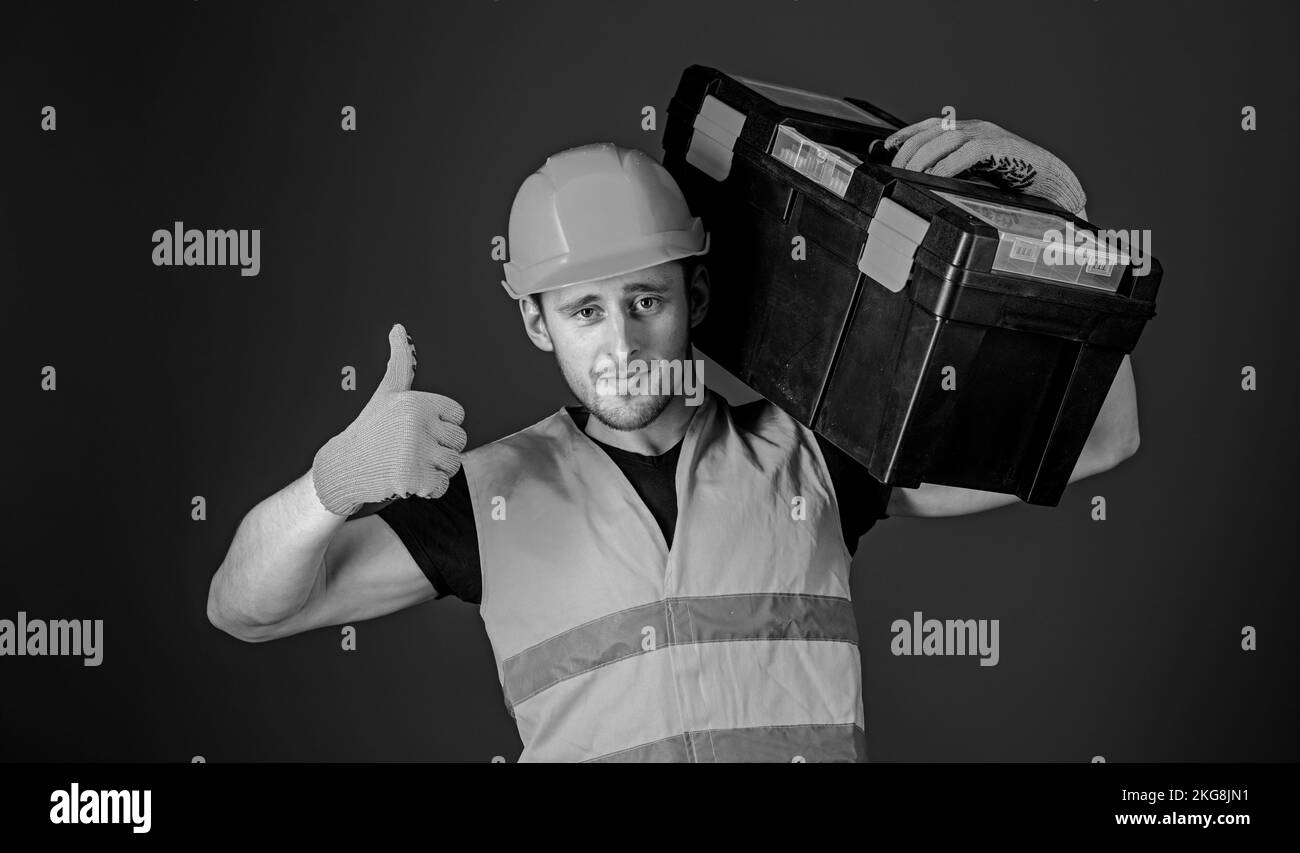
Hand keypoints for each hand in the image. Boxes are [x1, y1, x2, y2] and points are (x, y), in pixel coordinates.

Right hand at [311, 323, 467, 515]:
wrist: (342, 466)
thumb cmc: (370, 428)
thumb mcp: (386, 392)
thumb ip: (400, 362)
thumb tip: (399, 327)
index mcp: (417, 401)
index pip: (458, 416)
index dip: (441, 425)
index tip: (418, 429)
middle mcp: (417, 424)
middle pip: (459, 441)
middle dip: (440, 449)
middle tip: (412, 449)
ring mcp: (415, 452)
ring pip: (453, 464)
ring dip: (435, 469)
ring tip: (409, 462)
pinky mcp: (413, 478)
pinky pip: (442, 486)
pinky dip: (428, 488)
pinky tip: (407, 479)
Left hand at [884, 117, 1087, 215]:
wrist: (1052, 181)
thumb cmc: (1016, 181)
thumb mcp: (977, 173)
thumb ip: (954, 171)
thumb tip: (925, 182)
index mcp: (970, 131)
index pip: (931, 125)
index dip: (906, 134)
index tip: (886, 147)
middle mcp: (977, 128)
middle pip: (933, 130)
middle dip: (909, 149)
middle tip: (895, 169)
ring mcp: (989, 135)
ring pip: (946, 137)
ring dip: (923, 156)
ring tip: (909, 174)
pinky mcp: (1001, 148)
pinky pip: (967, 152)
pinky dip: (947, 165)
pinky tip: (935, 177)